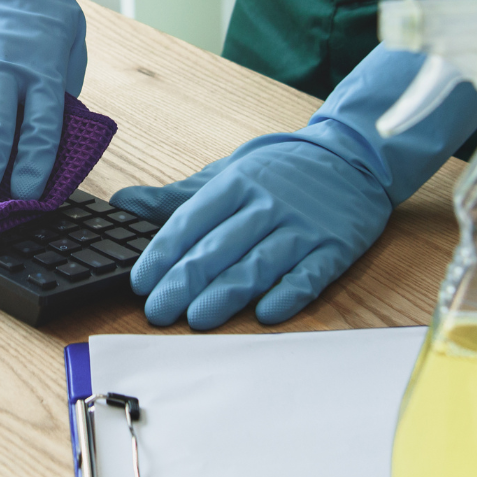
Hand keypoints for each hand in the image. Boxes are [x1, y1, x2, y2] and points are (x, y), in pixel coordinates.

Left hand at [116, 48, 476, 328]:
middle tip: (158, 311)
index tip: (141, 282)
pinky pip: (309, 275)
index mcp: (236, 184)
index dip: (163, 253)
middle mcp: (267, 205)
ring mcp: (303, 227)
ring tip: (197, 319)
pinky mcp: (335, 248)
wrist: (354, 157)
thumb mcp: (227, 173)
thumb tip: (123, 202)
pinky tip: (267, 314)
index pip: (192, 221)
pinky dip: (288, 294)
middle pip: (219, 247)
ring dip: (226, 293)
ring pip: (258, 264)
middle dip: (184, 281)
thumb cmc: (281, 171)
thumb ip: (177, 196)